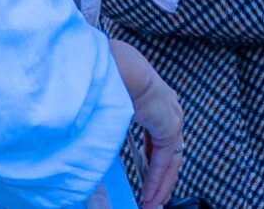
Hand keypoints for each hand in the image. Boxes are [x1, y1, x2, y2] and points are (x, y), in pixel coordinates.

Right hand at [110, 40, 183, 208]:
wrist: (113, 67)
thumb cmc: (102, 77)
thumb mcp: (106, 105)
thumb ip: (106, 128)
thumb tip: (93, 148)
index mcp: (153, 99)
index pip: (158, 139)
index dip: (152, 164)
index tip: (146, 183)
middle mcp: (167, 107)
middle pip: (168, 151)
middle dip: (160, 178)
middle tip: (152, 200)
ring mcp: (171, 114)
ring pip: (170, 157)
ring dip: (160, 183)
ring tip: (151, 203)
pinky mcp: (169, 124)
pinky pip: (165, 158)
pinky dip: (158, 178)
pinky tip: (150, 194)